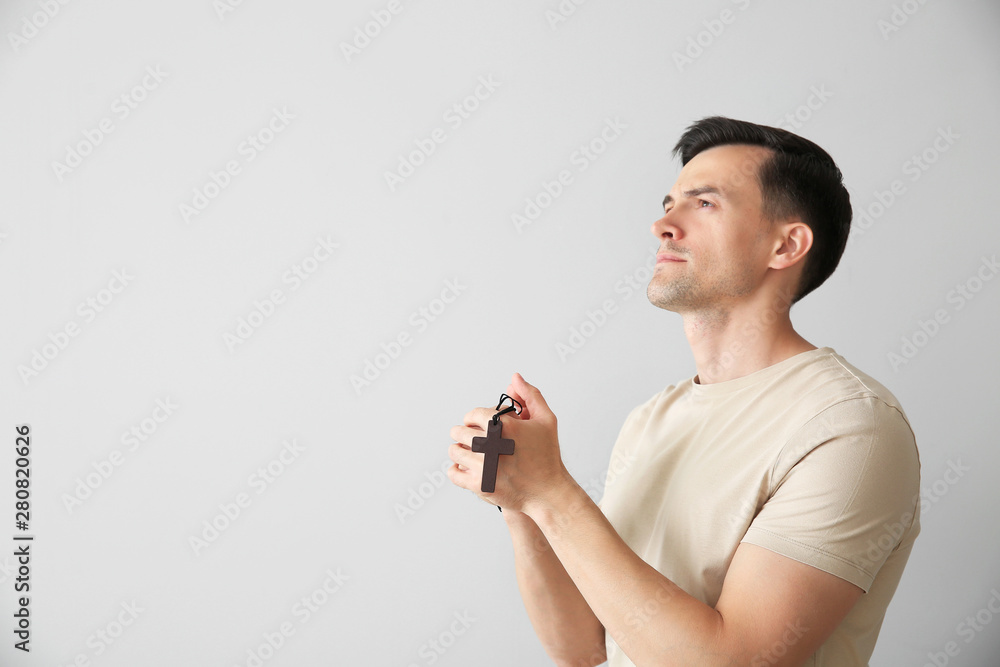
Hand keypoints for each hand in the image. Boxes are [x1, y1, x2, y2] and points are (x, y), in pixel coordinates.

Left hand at [447, 373, 570, 514]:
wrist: (548, 491)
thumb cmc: (547, 455)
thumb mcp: (546, 420)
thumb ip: (530, 395)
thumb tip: (514, 378)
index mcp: (504, 425)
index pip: (473, 414)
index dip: (473, 418)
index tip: (475, 424)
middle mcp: (491, 443)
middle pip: (460, 432)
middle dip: (464, 433)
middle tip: (470, 438)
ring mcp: (483, 466)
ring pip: (454, 451)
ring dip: (458, 449)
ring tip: (467, 452)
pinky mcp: (479, 485)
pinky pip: (453, 473)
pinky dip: (455, 469)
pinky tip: (465, 467)